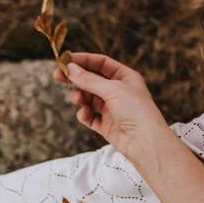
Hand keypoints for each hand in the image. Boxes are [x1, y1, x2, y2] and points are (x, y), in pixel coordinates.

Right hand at [55, 53, 170, 170]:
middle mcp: (119, 92)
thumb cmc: (136, 111)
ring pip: (89, 98)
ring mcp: (112, 109)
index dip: (83, 60)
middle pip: (92, 80)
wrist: (146, 143)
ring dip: (80, 96)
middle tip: (57, 76)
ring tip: (77, 98)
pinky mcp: (107, 126)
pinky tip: (84, 114)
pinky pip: (90, 116)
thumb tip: (70, 68)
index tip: (65, 60)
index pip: (101, 63)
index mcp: (125, 77)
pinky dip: (84, 114)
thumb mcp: (112, 89)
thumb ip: (89, 80)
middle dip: (76, 78)